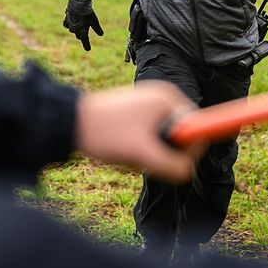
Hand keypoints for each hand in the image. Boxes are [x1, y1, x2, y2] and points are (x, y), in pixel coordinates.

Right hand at [63, 4, 103, 50]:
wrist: (78, 4)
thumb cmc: (87, 14)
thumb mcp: (94, 21)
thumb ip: (97, 28)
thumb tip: (101, 34)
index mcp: (82, 32)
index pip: (85, 41)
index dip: (87, 45)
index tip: (88, 49)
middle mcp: (75, 30)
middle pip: (78, 36)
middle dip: (81, 36)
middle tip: (84, 36)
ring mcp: (69, 24)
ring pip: (71, 30)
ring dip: (75, 30)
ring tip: (78, 28)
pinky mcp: (66, 18)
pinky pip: (66, 24)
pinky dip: (68, 24)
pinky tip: (70, 22)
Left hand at [75, 81, 201, 182]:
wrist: (69, 122)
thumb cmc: (106, 133)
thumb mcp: (142, 154)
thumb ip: (172, 165)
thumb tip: (190, 171)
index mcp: (168, 99)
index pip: (198, 127)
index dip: (189, 149)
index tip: (168, 161)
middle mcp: (162, 96)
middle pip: (181, 133)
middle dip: (165, 152)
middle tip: (143, 159)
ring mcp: (150, 103)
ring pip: (165, 138)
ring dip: (152, 153)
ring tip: (129, 154)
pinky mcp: (138, 112)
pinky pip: (152, 136)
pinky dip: (142, 148)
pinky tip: (124, 150)